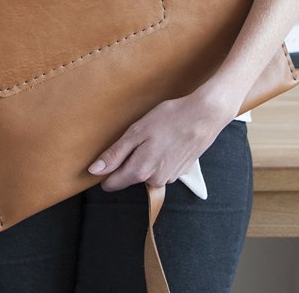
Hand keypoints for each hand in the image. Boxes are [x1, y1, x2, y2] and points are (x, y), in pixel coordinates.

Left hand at [87, 79, 241, 190]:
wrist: (204, 115)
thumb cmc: (169, 119)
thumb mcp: (136, 132)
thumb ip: (115, 154)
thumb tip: (95, 171)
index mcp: (140, 171)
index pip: (113, 184)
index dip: (105, 171)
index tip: (106, 156)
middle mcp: (154, 180)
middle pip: (130, 177)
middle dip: (128, 161)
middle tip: (136, 137)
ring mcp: (169, 177)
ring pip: (146, 172)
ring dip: (145, 158)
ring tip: (154, 136)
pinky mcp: (180, 171)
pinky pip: (160, 168)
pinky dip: (159, 157)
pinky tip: (165, 140)